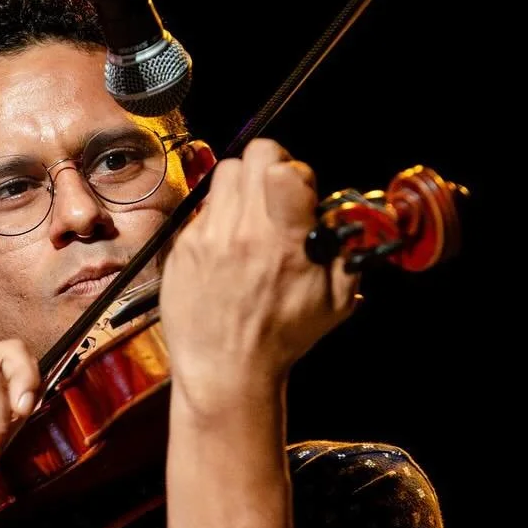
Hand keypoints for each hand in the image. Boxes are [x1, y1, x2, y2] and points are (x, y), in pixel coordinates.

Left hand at [160, 138, 360, 413]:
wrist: (224, 369)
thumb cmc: (280, 338)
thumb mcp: (335, 301)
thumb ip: (347, 252)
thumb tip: (343, 218)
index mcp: (284, 242)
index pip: (281, 168)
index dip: (294, 169)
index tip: (298, 190)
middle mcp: (241, 234)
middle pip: (250, 158)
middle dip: (268, 168)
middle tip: (275, 196)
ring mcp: (205, 239)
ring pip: (223, 177)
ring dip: (242, 188)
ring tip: (251, 219)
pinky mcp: (181, 249)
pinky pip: (201, 211)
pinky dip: (218, 219)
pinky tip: (227, 247)